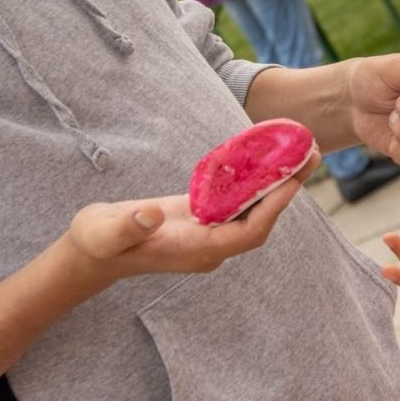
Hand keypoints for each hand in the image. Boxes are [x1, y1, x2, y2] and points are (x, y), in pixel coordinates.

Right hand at [59, 154, 317, 285]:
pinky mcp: (200, 218)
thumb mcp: (105, 232)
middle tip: (310, 153)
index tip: (292, 180)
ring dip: (275, 182)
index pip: (248, 233)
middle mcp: (210, 245)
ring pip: (252, 208)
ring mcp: (207, 232)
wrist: (89, 252)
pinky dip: (252, 179)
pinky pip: (236, 199)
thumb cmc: (97, 242)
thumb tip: (152, 215)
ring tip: (300, 149)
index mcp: (196, 250)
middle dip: (286, 189)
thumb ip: (129, 226)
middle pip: (260, 219)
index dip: (272, 209)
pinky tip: (265, 155)